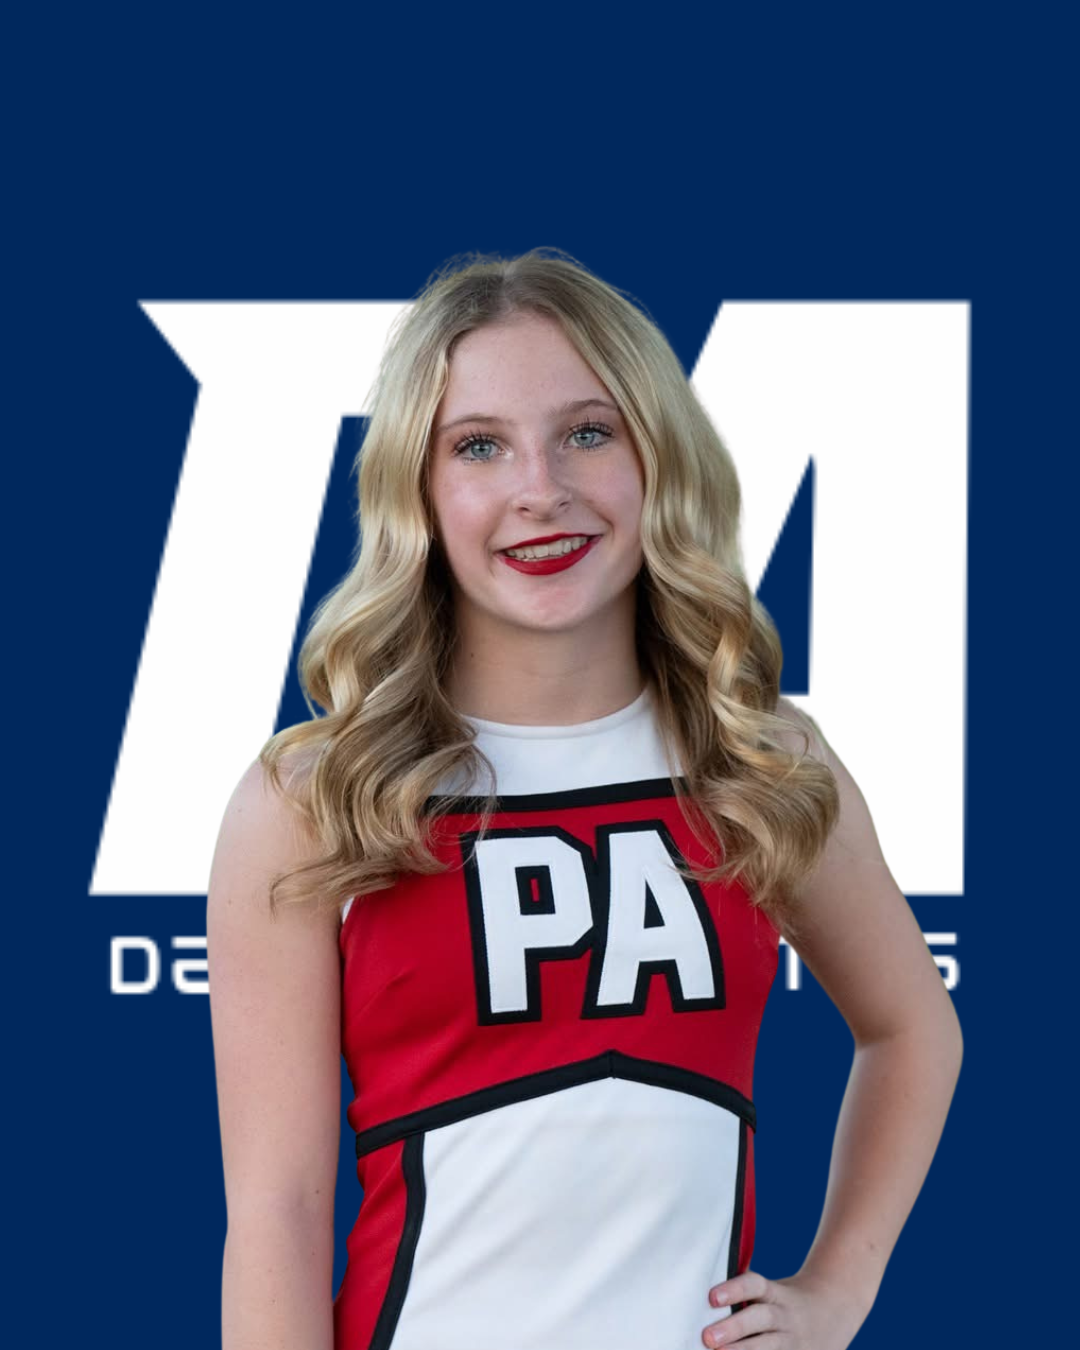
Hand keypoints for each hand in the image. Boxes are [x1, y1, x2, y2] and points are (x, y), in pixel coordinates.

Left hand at [701, 1268, 870, 1348]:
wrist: (834, 1309)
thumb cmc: (787, 1301)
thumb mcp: (772, 1290)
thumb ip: (745, 1295)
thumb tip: (703, 1295)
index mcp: (776, 1294)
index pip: (754, 1286)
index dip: (734, 1290)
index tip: (711, 1297)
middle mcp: (785, 1316)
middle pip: (760, 1319)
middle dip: (734, 1329)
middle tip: (708, 1337)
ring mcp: (794, 1340)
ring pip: (770, 1346)